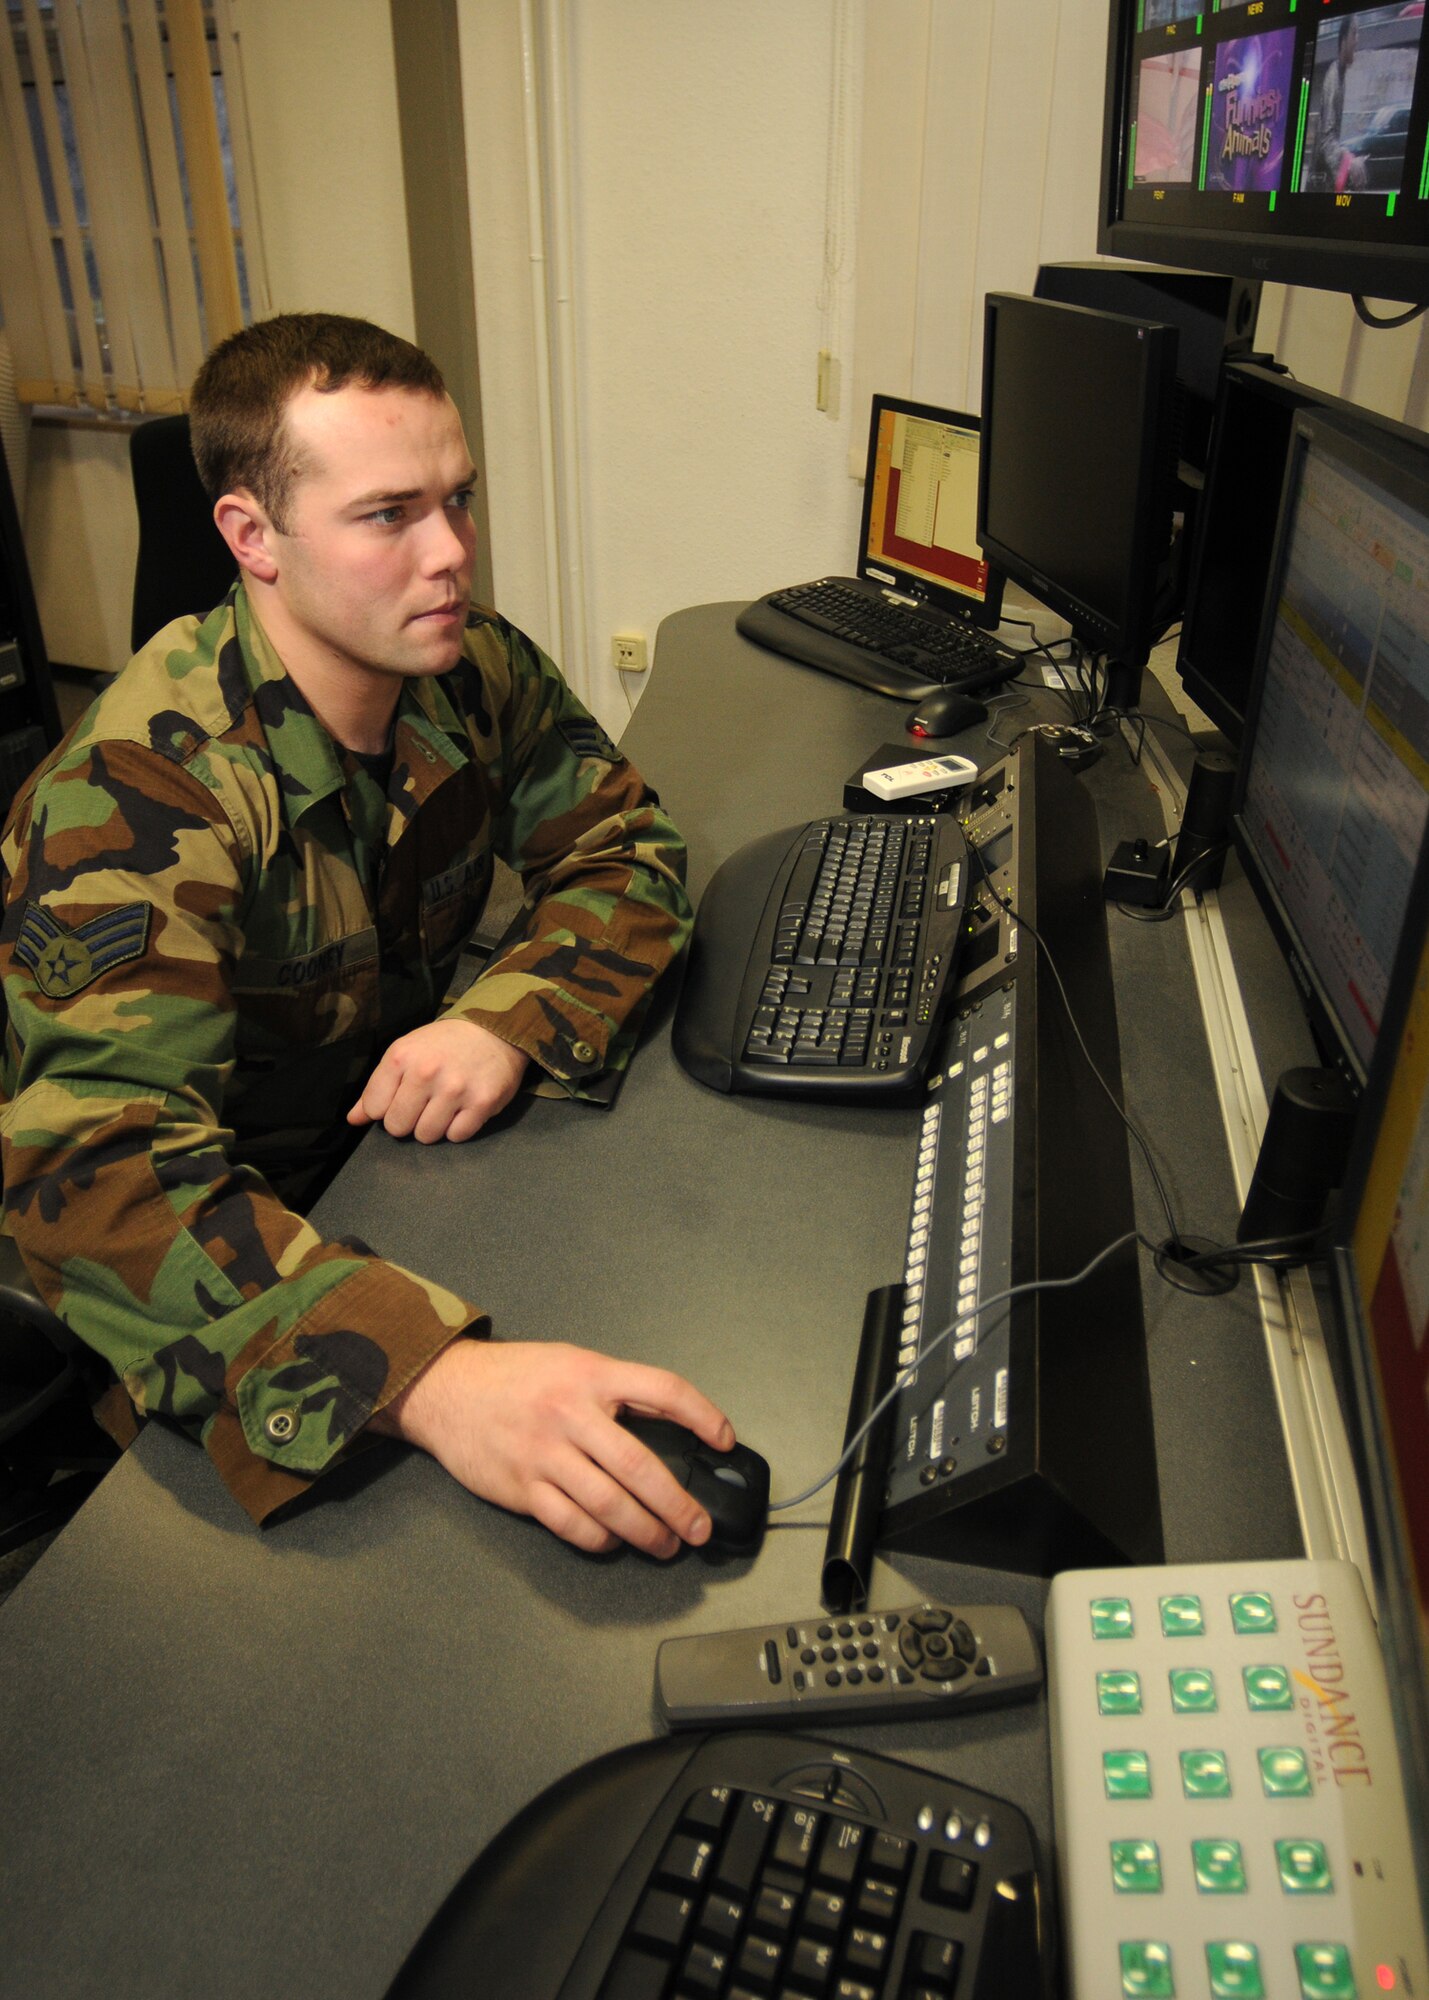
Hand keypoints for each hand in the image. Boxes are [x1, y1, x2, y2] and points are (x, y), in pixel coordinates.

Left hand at [348, 1018, 528, 1141]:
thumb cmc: (444, 1045)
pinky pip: (457, 1136)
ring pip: (426, 1136)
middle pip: (398, 1127)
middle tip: (424, 1104)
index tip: (401, 1098)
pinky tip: (463, 1109)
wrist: (495, 1031)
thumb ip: (377, 1087)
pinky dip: (458, 1128)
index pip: (375, 1108)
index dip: (386, 1108)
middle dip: (408, 1121)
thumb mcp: (405, 1054)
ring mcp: (455, 1089)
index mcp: (401, 1057)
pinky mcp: (482, 1103)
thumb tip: (353, 1120)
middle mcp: (426, 1072)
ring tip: (444, 1106)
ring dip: (433, 1126)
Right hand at [375, 1339, 735, 1556]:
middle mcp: (569, 1414)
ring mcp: (544, 1454)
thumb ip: (619, 1390)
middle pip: (639, 1467)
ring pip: (608, 1505)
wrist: (447, 1390)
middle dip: (677, 1504)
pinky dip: (599, 1539)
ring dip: (645, 1531)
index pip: (662, 1391)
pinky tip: (614, 1541)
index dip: (702, 1415)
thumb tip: (673, 1421)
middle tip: (699, 1526)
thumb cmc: (516, 1377)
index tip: (725, 1439)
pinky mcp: (522, 1488)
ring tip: (666, 1544)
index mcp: (591, 1375)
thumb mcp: (573, 1363)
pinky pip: (571, 1524)